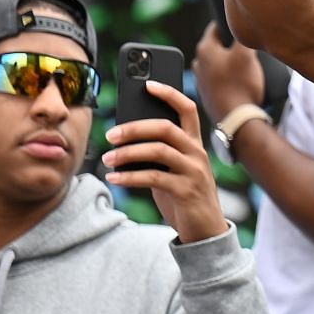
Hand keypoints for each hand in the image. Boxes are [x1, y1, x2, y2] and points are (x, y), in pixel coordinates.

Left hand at [102, 82, 228, 243]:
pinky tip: (114, 178)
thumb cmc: (183, 194)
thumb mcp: (172, 169)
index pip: (187, 109)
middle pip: (166, 128)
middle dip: (135, 128)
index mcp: (194, 144)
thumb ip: (157, 153)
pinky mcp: (186, 191)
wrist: (204, 229)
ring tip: (108, 159)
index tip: (147, 84)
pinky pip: (153, 177)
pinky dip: (130, 177)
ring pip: (158, 151)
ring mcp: (194, 171)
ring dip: (128, 153)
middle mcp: (197, 153)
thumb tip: (123, 138)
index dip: (169, 93)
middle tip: (111, 134)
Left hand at [193, 22, 265, 121]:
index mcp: (205, 49)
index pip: (216, 27)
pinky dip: (227, 79)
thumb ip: (243, 36)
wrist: (236, 118)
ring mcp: (201, 80)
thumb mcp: (246, 54)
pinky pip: (218, 80)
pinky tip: (239, 84)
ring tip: (245, 69)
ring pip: (217, 64)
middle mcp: (198, 63)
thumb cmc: (240, 85)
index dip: (230, 25)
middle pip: (217, 46)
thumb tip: (244, 27)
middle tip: (247, 50)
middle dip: (231, 46)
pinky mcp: (208, 95)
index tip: (242, 28)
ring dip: (229, 64)